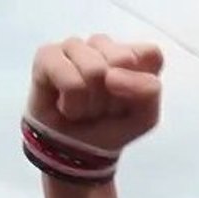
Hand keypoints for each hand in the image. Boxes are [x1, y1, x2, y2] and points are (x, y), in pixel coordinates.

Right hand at [27, 34, 163, 151]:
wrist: (77, 151)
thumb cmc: (111, 127)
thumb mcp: (145, 117)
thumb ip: (149, 90)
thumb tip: (112, 75)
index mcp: (133, 53)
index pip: (151, 54)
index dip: (140, 85)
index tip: (130, 101)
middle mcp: (104, 44)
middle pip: (121, 59)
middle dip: (114, 96)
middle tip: (103, 106)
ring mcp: (75, 46)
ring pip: (93, 70)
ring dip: (91, 103)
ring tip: (84, 108)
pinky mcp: (48, 55)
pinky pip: (68, 80)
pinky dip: (72, 105)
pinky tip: (67, 107)